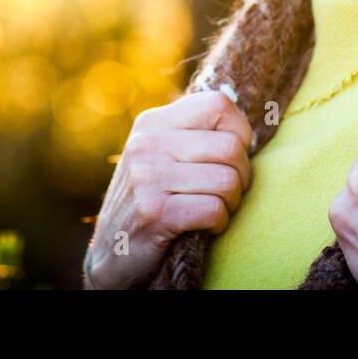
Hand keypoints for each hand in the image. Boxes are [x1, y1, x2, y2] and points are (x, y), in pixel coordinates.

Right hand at [84, 90, 252, 288]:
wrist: (111, 254)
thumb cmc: (151, 199)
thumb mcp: (161, 154)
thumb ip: (193, 134)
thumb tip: (246, 126)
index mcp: (152, 122)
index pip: (218, 104)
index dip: (239, 131)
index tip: (230, 157)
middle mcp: (146, 144)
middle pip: (230, 147)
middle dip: (242, 175)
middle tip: (228, 193)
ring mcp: (147, 177)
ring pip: (227, 180)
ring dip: (232, 203)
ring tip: (216, 209)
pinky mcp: (153, 213)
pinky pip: (214, 209)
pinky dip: (220, 223)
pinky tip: (206, 227)